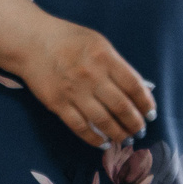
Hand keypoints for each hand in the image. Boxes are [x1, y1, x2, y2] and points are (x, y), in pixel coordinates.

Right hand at [20, 15, 154, 144]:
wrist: (32, 41)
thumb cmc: (69, 40)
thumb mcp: (98, 44)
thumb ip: (117, 65)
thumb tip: (138, 89)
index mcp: (105, 58)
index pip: (133, 86)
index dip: (145, 103)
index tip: (150, 113)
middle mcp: (91, 76)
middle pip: (121, 107)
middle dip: (135, 123)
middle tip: (140, 129)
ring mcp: (74, 92)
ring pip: (103, 121)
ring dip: (119, 134)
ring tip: (126, 138)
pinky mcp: (58, 104)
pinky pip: (80, 127)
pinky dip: (95, 139)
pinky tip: (105, 143)